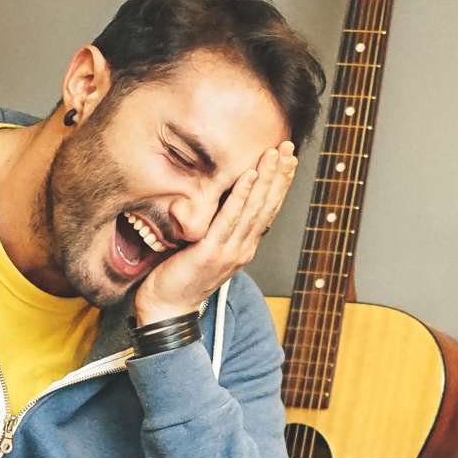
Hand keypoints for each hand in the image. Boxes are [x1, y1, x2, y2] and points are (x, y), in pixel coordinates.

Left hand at [131, 141, 296, 326]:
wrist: (169, 310)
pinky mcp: (211, 252)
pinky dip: (240, 196)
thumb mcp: (207, 249)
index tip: (288, 160)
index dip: (280, 184)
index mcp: (244, 247)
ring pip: (254, 209)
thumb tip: (219, 203)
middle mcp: (243, 248)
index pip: (268, 210)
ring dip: (266, 179)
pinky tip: (249, 176)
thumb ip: (218, 229)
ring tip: (274, 154)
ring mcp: (230, 251)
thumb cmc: (182, 279)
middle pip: (267, 205)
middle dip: (279, 175)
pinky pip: (229, 219)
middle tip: (288, 148)